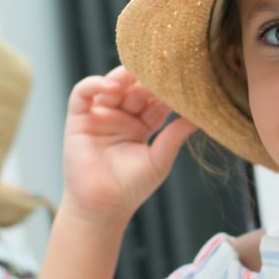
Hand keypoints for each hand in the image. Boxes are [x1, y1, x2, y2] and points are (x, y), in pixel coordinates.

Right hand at [62, 66, 195, 222]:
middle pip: (136, 88)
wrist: (103, 208)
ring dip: (124, 75)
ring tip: (139, 72)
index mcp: (142, 124)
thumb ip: (175, 136)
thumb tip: (199, 116)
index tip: (182, 83)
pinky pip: (83, 93)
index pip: (156, 99)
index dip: (167, 91)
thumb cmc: (131, 188)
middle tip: (163, 70)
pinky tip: (112, 87)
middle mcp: (121, 116)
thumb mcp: (159, 160)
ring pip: (112, 84)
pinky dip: (95, 84)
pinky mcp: (79, 118)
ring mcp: (100, 115)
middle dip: (149, 79)